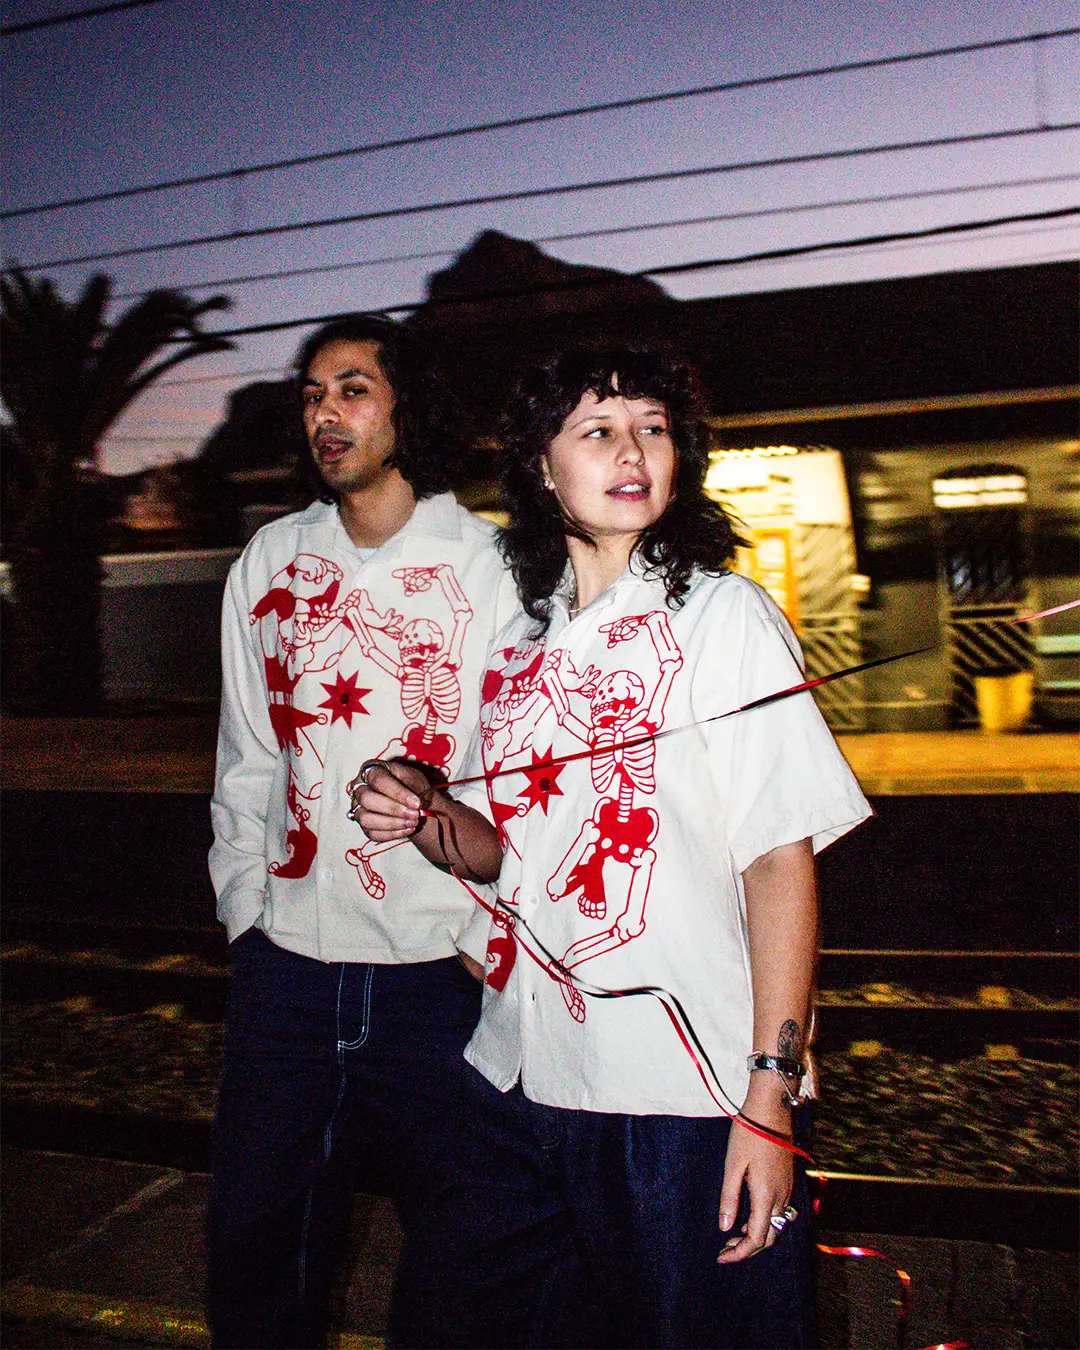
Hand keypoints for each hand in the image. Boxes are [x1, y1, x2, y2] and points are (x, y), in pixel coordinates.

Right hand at [347, 762, 431, 841]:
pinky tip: (408, 829)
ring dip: (392, 823)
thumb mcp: (416, 778)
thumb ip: (414, 787)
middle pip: (366, 799)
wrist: (412, 804)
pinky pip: (372, 833)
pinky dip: (392, 833)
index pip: (378, 779)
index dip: (397, 792)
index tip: (416, 803)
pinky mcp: (364, 826)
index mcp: (371, 769)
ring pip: (365, 819)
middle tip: (415, 814)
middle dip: (393, 809)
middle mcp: (359, 788)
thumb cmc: (411, 786)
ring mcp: (358, 808)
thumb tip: (417, 803)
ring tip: (412, 822)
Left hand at [716, 1084, 794, 1263]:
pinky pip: (779, 1212)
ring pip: (777, 1225)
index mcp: (766, 1195)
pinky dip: (765, 1221)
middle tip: (725, 1249)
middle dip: (748, 1248)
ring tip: (734, 1236)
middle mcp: (782, 1196)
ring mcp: (787, 1188)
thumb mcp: (733, 1165)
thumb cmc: (748, 1133)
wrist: (771, 1108)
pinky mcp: (787, 1180)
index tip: (721, 1257)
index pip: (757, 1238)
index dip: (739, 1253)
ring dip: (757, 1235)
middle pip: (770, 1237)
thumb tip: (725, 1228)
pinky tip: (749, 1215)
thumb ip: (730, 1198)